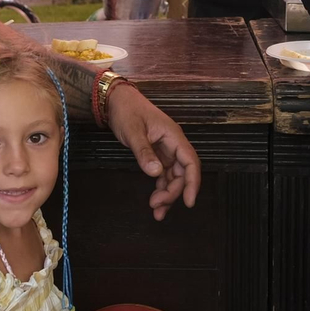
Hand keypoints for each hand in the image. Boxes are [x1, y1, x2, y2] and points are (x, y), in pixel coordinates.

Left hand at [106, 82, 200, 220]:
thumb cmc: (126, 111)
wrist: (116, 99)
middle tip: (157, 206)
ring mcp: (166, 150)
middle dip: (173, 192)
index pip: (191, 162)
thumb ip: (144, 153)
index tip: (189, 202)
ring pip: (174, 176)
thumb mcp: (133, 132)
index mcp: (173, 136)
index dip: (193, 183)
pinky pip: (164, 174)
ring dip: (168, 194)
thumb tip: (156, 173)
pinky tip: (155, 200)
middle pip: (183, 173)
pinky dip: (161, 187)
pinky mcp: (157, 154)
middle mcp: (173, 144)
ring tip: (156, 211)